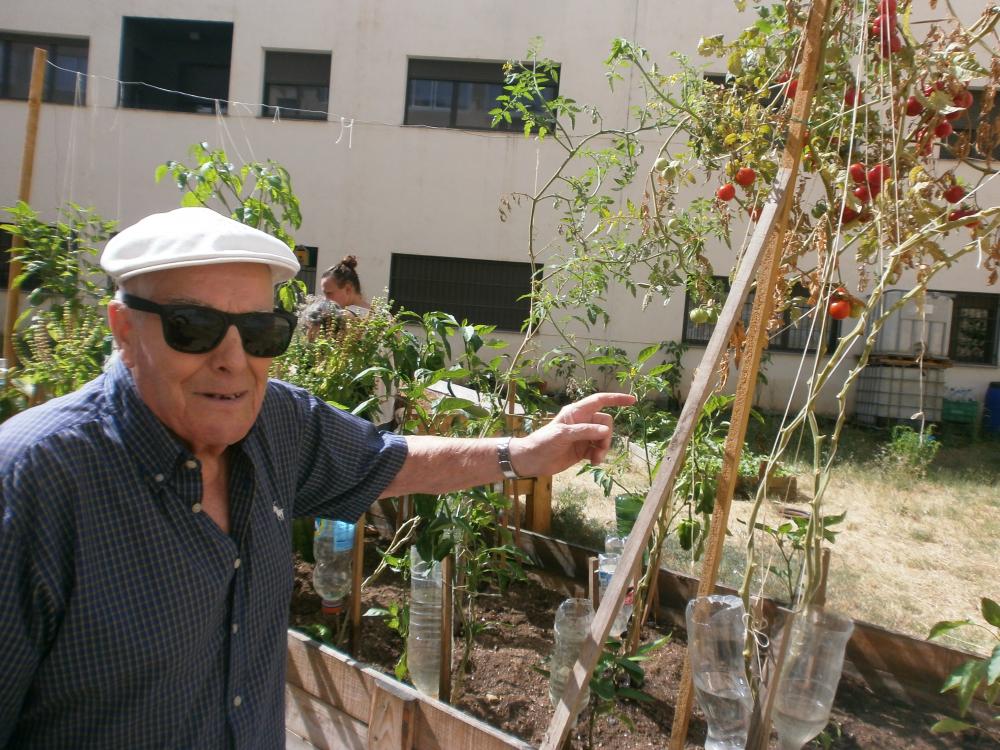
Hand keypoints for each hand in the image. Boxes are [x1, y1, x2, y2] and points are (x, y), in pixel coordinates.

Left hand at [508, 392, 635, 477]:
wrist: (531, 460)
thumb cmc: (543, 442)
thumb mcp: (562, 434)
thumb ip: (584, 431)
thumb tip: (605, 430)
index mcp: (576, 412)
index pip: (600, 401)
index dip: (616, 399)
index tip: (632, 401)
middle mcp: (582, 422)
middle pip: (606, 423)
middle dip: (607, 436)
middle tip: (599, 449)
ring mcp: (583, 436)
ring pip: (604, 438)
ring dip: (603, 449)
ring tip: (595, 460)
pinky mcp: (582, 450)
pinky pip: (598, 450)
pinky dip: (598, 456)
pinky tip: (592, 463)